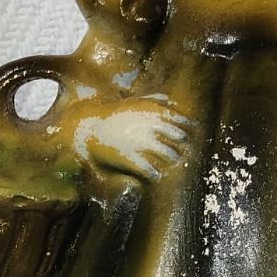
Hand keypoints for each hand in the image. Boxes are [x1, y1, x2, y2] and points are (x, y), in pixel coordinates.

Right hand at [71, 95, 190, 180]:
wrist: (88, 128)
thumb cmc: (111, 115)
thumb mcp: (132, 101)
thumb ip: (152, 99)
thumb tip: (170, 100)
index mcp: (153, 111)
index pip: (181, 120)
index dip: (188, 129)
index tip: (187, 137)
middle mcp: (151, 125)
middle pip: (179, 138)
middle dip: (182, 146)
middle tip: (181, 152)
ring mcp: (141, 142)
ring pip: (169, 155)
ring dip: (172, 161)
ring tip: (170, 166)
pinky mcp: (131, 158)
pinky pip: (151, 170)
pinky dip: (155, 175)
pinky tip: (155, 177)